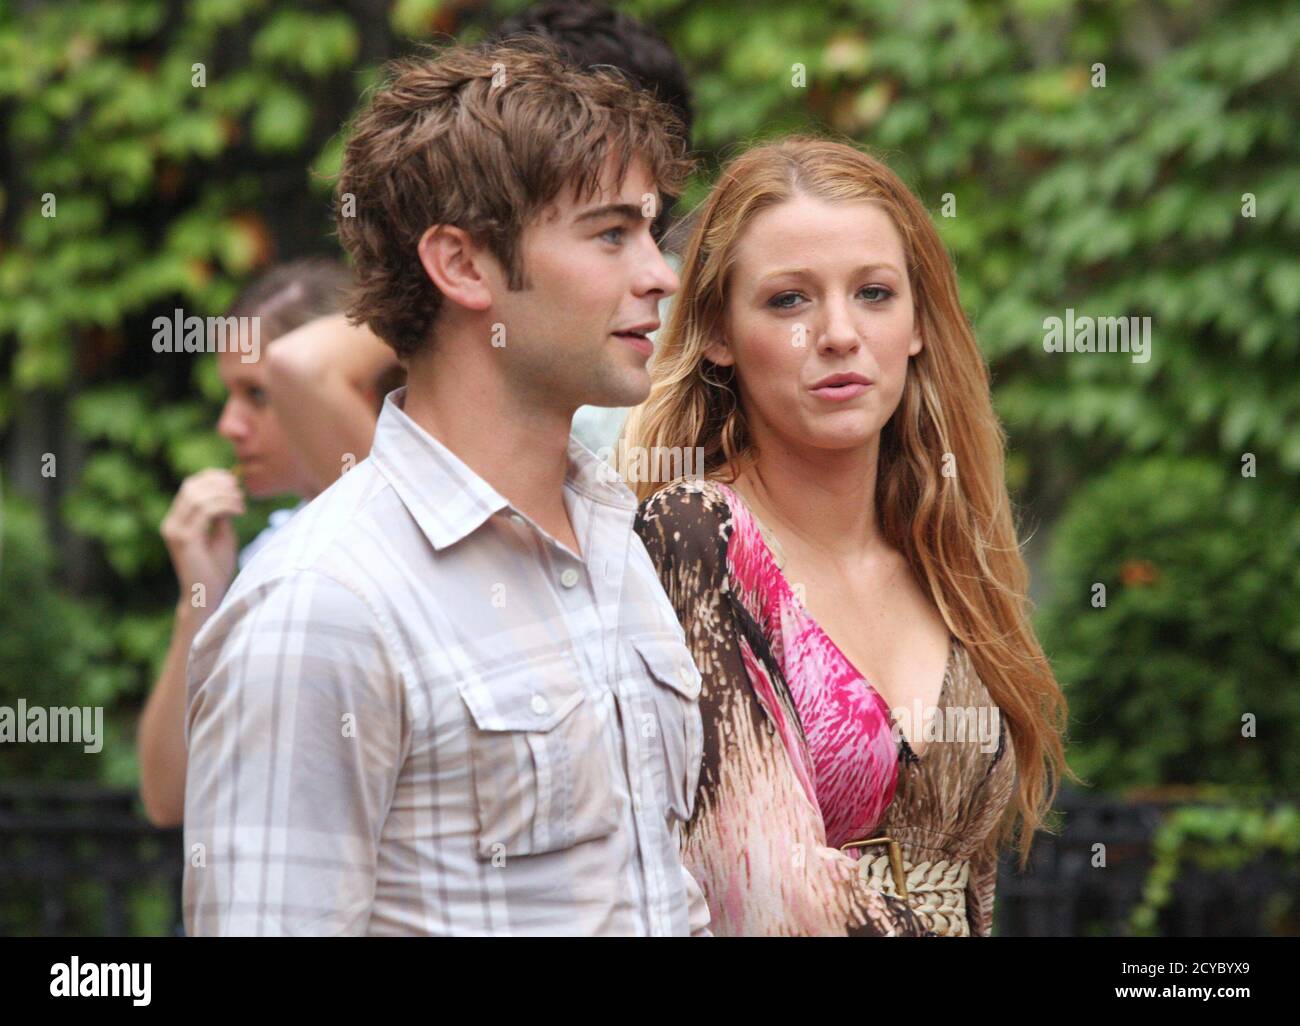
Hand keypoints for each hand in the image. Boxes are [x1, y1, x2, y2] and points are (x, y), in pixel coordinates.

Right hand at [160, 468, 245, 614]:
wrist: (208, 594)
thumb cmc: (215, 567)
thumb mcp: (221, 533)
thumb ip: (220, 513)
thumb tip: (228, 491)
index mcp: (177, 520)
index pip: (189, 486)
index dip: (211, 477)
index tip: (233, 479)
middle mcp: (171, 523)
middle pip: (191, 487)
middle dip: (218, 483)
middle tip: (239, 490)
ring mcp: (174, 531)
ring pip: (197, 497)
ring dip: (224, 494)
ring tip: (241, 502)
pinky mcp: (184, 539)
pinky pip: (204, 511)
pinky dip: (224, 506)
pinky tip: (239, 511)